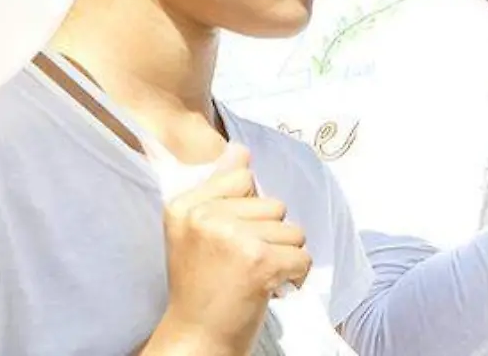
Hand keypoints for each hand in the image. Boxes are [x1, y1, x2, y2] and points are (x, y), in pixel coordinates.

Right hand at [151, 145, 311, 353]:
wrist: (196, 339)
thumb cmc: (201, 287)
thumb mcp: (196, 232)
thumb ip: (219, 188)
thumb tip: (240, 149)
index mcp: (185, 205)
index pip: (242, 179)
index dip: (247, 211)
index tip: (228, 242)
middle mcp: (205, 217)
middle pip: (272, 204)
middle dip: (268, 236)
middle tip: (240, 266)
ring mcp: (233, 237)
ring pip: (291, 229)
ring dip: (283, 256)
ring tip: (254, 277)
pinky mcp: (260, 260)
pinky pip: (303, 256)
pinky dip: (295, 276)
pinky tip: (270, 289)